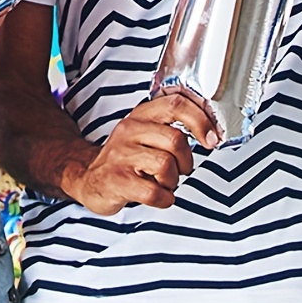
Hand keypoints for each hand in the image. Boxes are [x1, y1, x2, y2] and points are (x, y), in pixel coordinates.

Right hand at [63, 95, 219, 215]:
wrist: (89, 177)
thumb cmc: (125, 157)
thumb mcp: (144, 132)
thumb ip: (172, 126)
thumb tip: (211, 130)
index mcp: (141, 115)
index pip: (176, 103)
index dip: (201, 120)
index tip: (212, 139)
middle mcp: (130, 130)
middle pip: (176, 140)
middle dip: (186, 162)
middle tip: (180, 170)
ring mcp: (121, 155)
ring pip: (166, 166)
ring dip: (173, 181)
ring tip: (163, 183)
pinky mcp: (117, 180)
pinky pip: (154, 192)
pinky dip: (164, 198)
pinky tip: (158, 196)